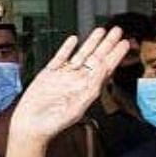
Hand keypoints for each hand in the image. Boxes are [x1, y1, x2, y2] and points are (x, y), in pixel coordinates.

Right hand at [9, 27, 128, 141]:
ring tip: (101, 30)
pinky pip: (60, 57)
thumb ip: (91, 88)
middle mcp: (78, 81)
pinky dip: (67, 48)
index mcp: (87, 89)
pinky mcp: (49, 74)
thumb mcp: (77, 107)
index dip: (115, 56)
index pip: (105, 69)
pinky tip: (74, 39)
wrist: (30, 126)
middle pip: (96, 58)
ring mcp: (64, 76)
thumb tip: (104, 71)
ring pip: (80, 55)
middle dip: (107, 44)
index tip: (125, 44)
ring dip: (91, 42)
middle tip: (118, 30)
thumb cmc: (54, 123)